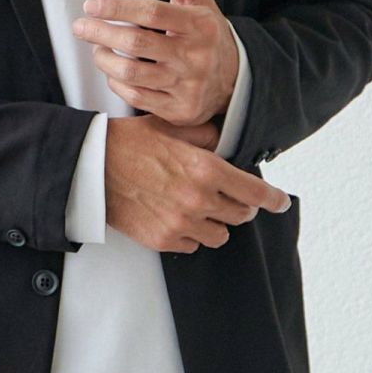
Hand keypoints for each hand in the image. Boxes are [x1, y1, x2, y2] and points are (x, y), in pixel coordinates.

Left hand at [71, 0, 238, 125]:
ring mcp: (188, 86)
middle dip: (101, 32)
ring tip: (97, 48)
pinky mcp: (180, 110)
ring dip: (104, 58)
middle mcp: (196, 56)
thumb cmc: (205, 31)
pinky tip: (112, 70)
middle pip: (137, 43)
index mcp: (201, 24)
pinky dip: (115, 82)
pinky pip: (135, 97)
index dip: (117, 8)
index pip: (152, 13)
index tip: (92, 6)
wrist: (235, 77)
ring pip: (132, 73)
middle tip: (81, 26)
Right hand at [105, 114, 290, 253]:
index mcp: (206, 169)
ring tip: (195, 208)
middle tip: (224, 196)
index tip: (280, 202)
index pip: (255, 192)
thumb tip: (222, 143)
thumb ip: (204, 136)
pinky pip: (192, 245)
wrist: (90, 167)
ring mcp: (181, 223)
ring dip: (214, 223)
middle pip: (240, 216)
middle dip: (237, 206)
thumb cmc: (129, 143)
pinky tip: (174, 217)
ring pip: (219, 235)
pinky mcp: (163, 240)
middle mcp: (198, 200)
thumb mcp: (170, 127)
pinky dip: (189, 234)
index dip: (273, 199)